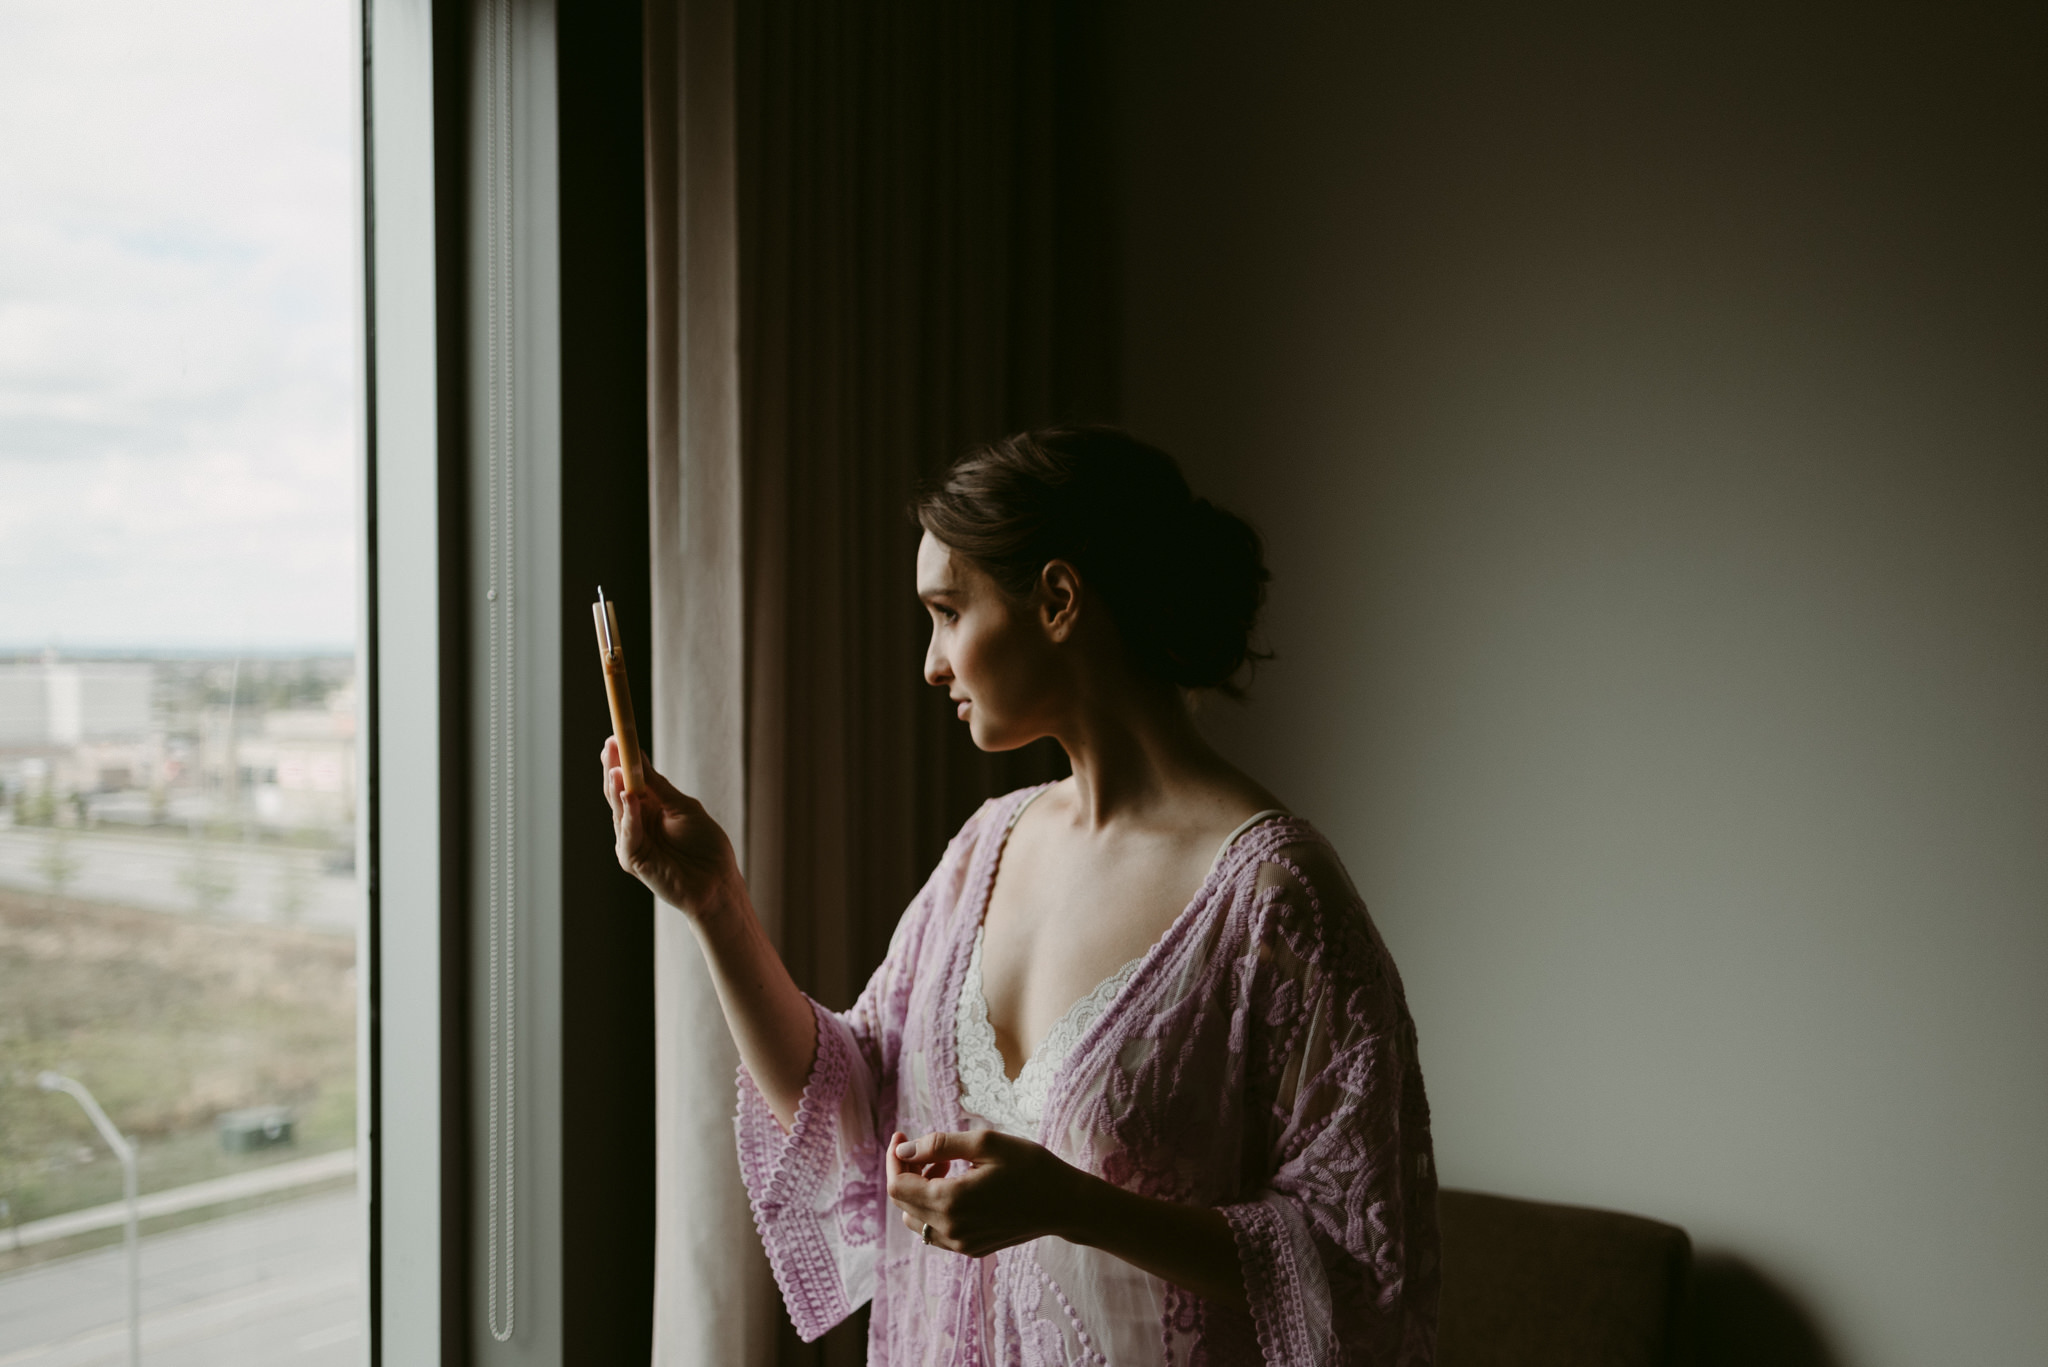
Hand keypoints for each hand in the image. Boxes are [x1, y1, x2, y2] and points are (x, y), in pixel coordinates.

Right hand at [600, 737, 741, 918]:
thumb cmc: (706, 846)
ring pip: (618, 809)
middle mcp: (636, 821)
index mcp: (650, 806)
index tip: (616, 736)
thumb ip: (659, 787)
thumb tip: (637, 758)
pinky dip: (629, 815)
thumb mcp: (683, 807)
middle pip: (618, 790)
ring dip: (617, 788)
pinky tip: (630, 797)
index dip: (622, 759)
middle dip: (613, 767)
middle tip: (610, 745)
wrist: (717, 882)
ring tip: (617, 769)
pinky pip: (627, 832)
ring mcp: (632, 839)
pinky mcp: (632, 858)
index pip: (630, 778)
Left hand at [886, 1128, 1086, 1257]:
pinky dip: (936, 1208)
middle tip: (934, 1151)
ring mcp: (961, 1244)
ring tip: (948, 1168)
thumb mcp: (986, 1143)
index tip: (902, 1135)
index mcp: (951, 1202)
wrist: (1065, 1203)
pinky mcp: (971, 1249)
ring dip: (921, 1191)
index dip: (894, 1158)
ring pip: (916, 1220)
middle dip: (909, 1171)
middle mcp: (951, 1230)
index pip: (898, 1186)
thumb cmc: (1030, 1167)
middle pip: (904, 1202)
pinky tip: (960, 1188)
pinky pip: (936, 1231)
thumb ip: (939, 1145)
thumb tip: (903, 1150)